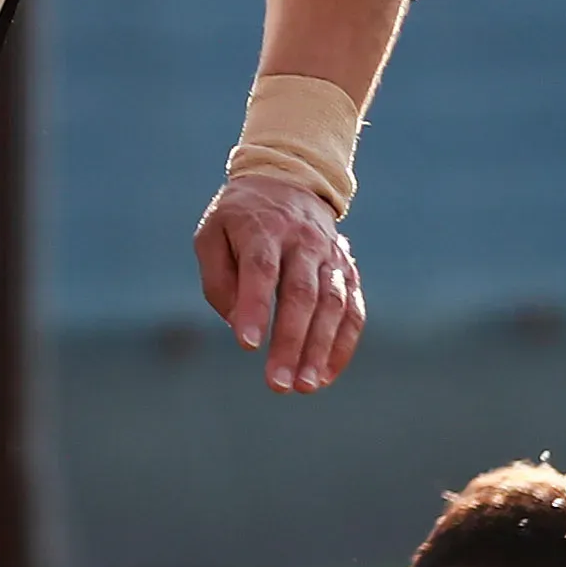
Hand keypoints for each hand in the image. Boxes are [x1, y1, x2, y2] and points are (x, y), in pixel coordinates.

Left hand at [193, 173, 365, 394]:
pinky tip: (325, 375)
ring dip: (320, 349)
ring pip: (332, 305)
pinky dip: (342, 345)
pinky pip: (353, 310)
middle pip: (302, 294)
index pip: (262, 270)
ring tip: (305, 387)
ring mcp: (331, 256)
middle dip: (292, 342)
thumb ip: (219, 279)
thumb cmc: (240, 218)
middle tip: (279, 385)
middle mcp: (303, 241)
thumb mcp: (212, 234)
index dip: (257, 307)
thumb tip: (239, 324)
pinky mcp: (347, 271)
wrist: (290, 179)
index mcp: (264, 229)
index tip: (248, 346)